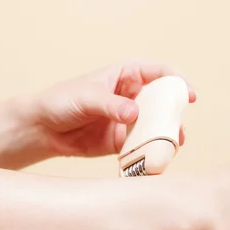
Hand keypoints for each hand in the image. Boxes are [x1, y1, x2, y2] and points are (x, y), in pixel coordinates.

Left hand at [13, 60, 196, 158]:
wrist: (42, 129)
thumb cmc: (61, 102)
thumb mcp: (86, 97)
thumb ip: (110, 104)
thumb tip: (134, 113)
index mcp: (126, 75)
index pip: (158, 72)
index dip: (176, 81)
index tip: (187, 95)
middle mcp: (133, 96)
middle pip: (164, 101)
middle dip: (176, 113)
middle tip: (180, 126)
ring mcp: (129, 120)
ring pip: (157, 125)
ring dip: (167, 134)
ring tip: (173, 144)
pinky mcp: (123, 141)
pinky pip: (143, 146)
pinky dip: (151, 152)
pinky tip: (156, 158)